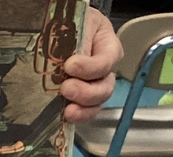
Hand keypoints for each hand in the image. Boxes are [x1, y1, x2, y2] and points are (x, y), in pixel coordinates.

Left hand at [60, 7, 122, 122]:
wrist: (63, 31)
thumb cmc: (73, 25)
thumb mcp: (78, 24)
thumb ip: (77, 40)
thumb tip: (69, 60)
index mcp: (109, 47)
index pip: (107, 61)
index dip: (90, 67)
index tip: (70, 66)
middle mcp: (106, 70)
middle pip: (106, 88)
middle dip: (87, 92)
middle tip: (66, 88)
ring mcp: (95, 86)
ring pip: (98, 104)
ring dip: (83, 109)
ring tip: (68, 109)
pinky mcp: (82, 98)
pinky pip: (85, 112)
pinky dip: (78, 117)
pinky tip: (66, 116)